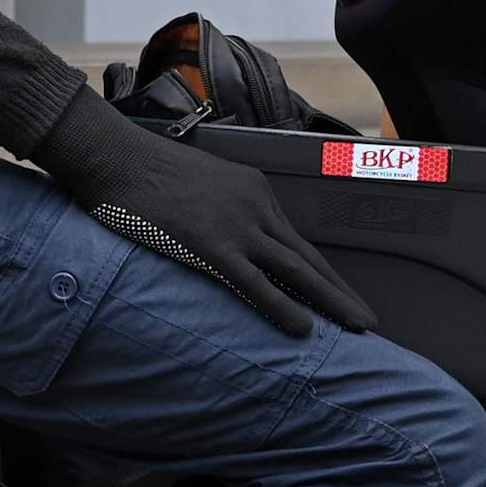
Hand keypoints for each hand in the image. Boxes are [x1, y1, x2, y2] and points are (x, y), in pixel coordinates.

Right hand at [35, 93, 375, 340]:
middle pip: (309, 258)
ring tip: (357, 328)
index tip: (341, 295)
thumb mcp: (197, 184)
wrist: (118, 157)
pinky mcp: (213, 245)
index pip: (296, 241)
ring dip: (331, 302)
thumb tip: (218, 235)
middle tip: (367, 320)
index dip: (322, 273)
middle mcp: (256, 207)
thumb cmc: (145, 171)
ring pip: (297, 270)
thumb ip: (217, 210)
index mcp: (254, 191)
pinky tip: (304, 329)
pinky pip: (256, 283)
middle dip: (340, 292)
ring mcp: (238, 226)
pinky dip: (284, 307)